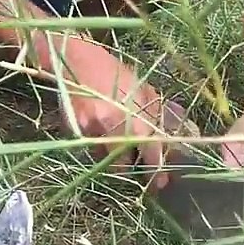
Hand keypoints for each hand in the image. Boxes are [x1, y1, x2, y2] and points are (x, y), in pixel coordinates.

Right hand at [62, 38, 173, 188]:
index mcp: (136, 120)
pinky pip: (88, 146)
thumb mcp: (143, 91)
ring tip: (111, 140)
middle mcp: (114, 130)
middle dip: (128, 167)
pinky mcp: (74, 131)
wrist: (76, 60)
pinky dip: (94, 143)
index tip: (159, 184)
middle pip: (122, 166)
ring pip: (103, 158)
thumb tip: (169, 140)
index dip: (156, 173)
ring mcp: (91, 132)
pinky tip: (95, 127)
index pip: (151, 156)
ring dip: (110, 155)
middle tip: (132, 163)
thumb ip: (155, 117)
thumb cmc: (114, 73)